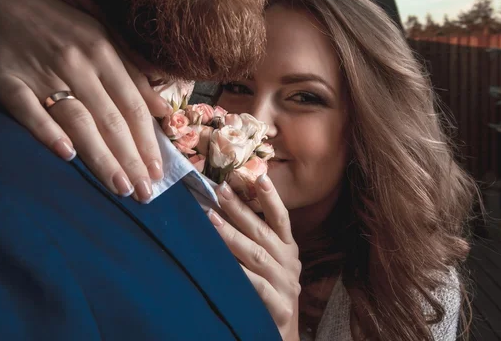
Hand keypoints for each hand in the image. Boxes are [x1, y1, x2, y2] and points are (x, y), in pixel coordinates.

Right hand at [0, 0, 172, 200]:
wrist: (5, 3)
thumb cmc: (63, 28)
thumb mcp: (104, 40)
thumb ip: (133, 76)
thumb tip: (163, 111)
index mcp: (103, 53)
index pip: (131, 106)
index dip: (147, 141)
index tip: (158, 171)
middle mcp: (76, 64)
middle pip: (110, 119)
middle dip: (130, 159)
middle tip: (144, 192)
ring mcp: (41, 72)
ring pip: (78, 120)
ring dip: (101, 157)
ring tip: (119, 186)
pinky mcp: (7, 81)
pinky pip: (29, 110)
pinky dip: (48, 132)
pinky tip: (66, 156)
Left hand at [209, 175, 300, 340]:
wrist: (280, 333)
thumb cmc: (269, 291)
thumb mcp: (269, 263)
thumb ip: (255, 239)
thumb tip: (224, 207)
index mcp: (288, 248)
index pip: (281, 218)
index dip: (271, 198)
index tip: (259, 176)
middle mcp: (289, 263)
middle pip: (263, 232)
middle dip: (240, 210)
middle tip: (220, 191)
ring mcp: (285, 285)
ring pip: (256, 255)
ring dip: (232, 235)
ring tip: (211, 219)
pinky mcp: (279, 307)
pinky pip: (255, 286)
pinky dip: (239, 272)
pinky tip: (222, 261)